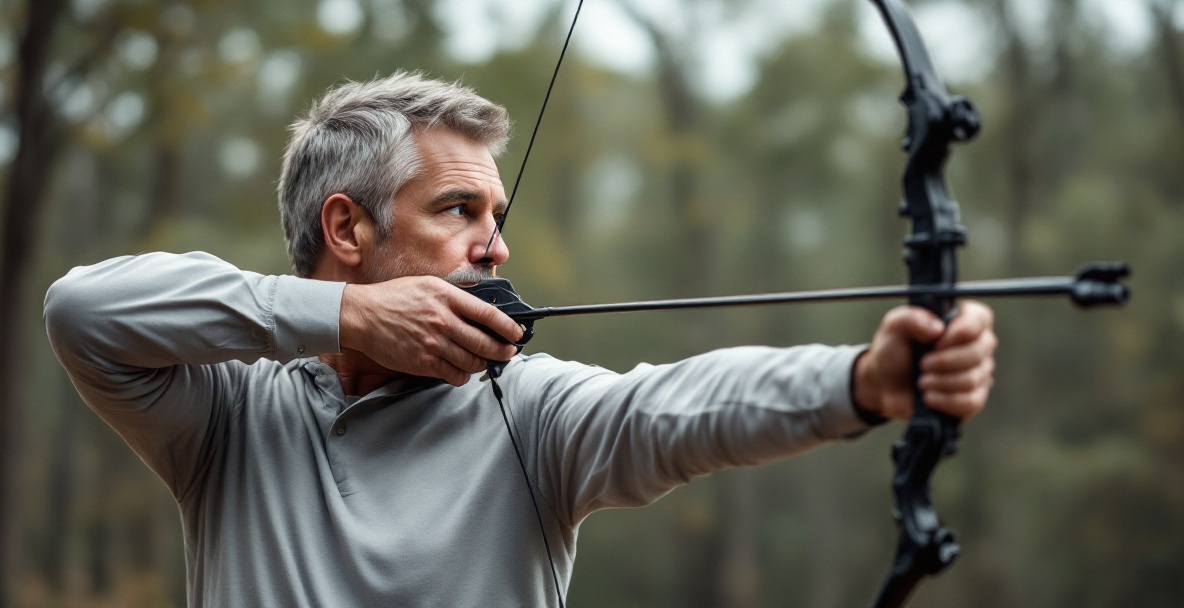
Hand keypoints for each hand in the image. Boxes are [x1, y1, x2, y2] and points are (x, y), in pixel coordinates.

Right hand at [338, 276, 522, 386]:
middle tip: (507, 352)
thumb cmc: (395, 298)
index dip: (508, 326)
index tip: (517, 333)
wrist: (363, 315)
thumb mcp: (429, 285)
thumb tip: (481, 306)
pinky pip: (453, 374)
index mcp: (447, 298)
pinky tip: (461, 369)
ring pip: (472, 361)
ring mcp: (433, 343)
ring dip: (482, 364)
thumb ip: (455, 296)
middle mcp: (443, 320)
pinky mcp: (422, 362)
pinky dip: (462, 375)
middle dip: (502, 351)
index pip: (488, 314)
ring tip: (484, 361)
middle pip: (485, 342)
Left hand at [853, 301, 996, 421]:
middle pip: (978, 351)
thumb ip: (911, 317)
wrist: (885, 385)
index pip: (980, 319)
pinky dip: (946, 400)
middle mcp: (978, 344)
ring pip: (973, 378)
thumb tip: (937, 329)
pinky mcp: (975, 398)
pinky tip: (929, 397)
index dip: (960, 331)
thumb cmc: (895, 350)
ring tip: (921, 381)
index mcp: (963, 318)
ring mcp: (980, 372)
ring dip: (941, 381)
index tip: (935, 342)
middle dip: (945, 361)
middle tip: (922, 364)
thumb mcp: (894, 326)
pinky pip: (972, 402)